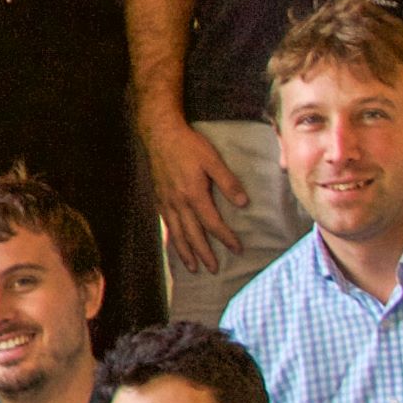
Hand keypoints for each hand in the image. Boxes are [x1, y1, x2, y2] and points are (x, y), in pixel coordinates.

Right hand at [142, 109, 246, 273]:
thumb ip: (228, 182)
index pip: (212, 223)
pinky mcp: (158, 197)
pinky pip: (166, 223)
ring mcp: (165, 201)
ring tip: (192, 267)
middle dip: (204, 253)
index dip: (226, 237)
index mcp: (193, 194)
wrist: (159, 134)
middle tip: (213, 269)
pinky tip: (175, 243)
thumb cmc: (188, 145)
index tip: (238, 249)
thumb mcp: (212, 159)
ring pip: (176, 233)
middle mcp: (178, 202)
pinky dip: (171, 238)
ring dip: (185, 252)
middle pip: (192, 234)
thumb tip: (243, 203)